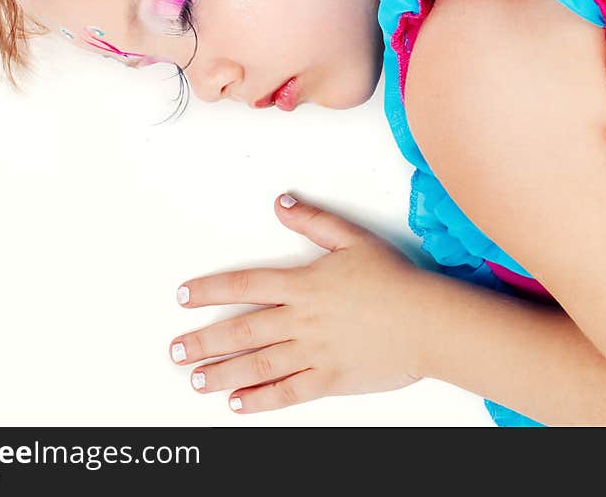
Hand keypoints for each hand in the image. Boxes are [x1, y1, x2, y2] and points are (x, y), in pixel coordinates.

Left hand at [169, 193, 427, 413]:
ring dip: (222, 373)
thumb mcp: (353, 239)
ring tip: (195, 380)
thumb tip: (282, 203)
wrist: (428, 321)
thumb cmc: (395, 280)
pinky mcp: (330, 378)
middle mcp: (302, 320)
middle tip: (176, 351)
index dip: (210, 290)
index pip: (245, 286)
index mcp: (304, 285)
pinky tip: (238, 403)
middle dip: (204, 342)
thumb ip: (314, 221)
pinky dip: (260, 399)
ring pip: (258, 364)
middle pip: (242, 331)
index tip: (183, 296)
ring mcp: (314, 352)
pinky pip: (288, 392)